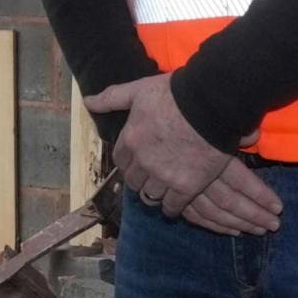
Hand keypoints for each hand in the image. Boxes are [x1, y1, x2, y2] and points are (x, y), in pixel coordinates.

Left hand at [86, 76, 281, 236]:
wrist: (211, 104)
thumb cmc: (175, 93)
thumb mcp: (138, 89)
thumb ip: (111, 98)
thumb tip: (87, 102)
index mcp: (131, 139)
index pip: (120, 160)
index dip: (129, 159)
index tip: (138, 157)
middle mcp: (144, 162)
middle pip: (133, 181)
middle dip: (140, 177)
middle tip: (152, 172)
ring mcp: (164, 177)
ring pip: (149, 196)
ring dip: (154, 192)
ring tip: (163, 187)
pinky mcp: (186, 187)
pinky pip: (171, 207)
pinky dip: (171, 206)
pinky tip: (176, 200)